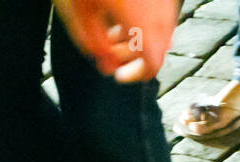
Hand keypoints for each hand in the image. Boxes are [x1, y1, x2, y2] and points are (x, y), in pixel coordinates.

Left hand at [54, 0, 178, 81]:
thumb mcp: (78, 10)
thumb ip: (92, 42)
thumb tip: (106, 64)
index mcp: (139, 18)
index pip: (153, 64)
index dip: (136, 75)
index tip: (119, 76)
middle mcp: (158, 8)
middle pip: (159, 46)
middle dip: (133, 54)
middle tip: (109, 52)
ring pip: (160, 27)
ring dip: (138, 35)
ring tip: (111, 30)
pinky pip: (158, 9)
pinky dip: (142, 17)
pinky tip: (120, 11)